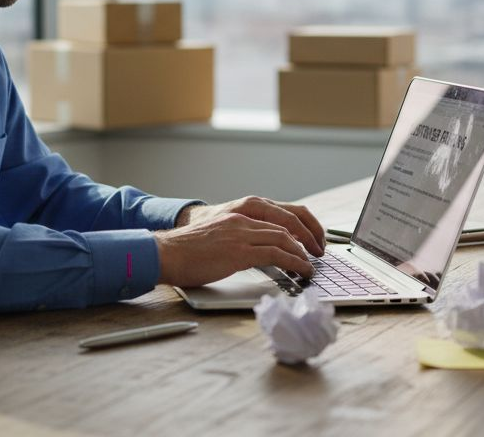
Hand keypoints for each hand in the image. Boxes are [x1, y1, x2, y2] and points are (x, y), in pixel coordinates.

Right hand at [155, 212, 315, 286]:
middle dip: (308, 238)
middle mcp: (243, 218)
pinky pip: (276, 254)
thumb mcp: (219, 236)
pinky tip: (301, 271)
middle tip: (318, 253)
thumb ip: (240, 238)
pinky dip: (294, 262)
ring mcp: (241, 233)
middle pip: (288, 222)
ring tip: (311, 266)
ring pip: (284, 238)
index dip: (301, 226)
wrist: (166, 253)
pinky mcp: (238, 251)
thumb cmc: (188, 250)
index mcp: (240, 212)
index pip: (281, 213)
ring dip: (303, 253)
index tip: (311, 239)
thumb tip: (260, 253)